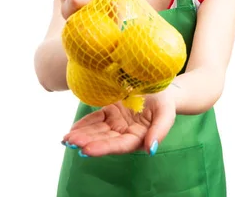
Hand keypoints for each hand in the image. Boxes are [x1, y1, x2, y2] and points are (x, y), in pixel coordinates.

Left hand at [61, 91, 175, 156]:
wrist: (161, 85)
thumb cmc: (165, 99)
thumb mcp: (166, 112)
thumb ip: (160, 131)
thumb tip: (151, 150)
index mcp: (139, 136)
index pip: (120, 145)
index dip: (104, 147)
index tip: (87, 149)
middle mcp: (125, 133)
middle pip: (105, 140)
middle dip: (87, 141)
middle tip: (71, 141)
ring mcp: (116, 123)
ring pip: (97, 131)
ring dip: (82, 135)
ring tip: (67, 138)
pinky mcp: (110, 112)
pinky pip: (95, 119)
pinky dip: (84, 124)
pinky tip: (73, 129)